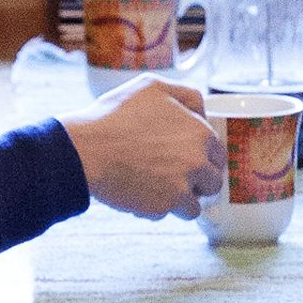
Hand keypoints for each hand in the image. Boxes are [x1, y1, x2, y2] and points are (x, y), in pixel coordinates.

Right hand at [64, 78, 222, 221]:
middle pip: (212, 181)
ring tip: (155, 187)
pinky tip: (141, 194)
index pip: (217, 153)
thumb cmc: (114, 117)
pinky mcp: (165, 206)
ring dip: (180, 200)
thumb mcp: (152, 87)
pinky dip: (159, 209)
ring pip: (195, 204)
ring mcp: (183, 186)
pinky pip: (171, 215)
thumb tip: (203, 110)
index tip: (185, 159)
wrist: (85, 151)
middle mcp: (198, 160)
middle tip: (171, 176)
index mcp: (200, 132)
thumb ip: (185, 95)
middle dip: (196, 182)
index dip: (202, 157)